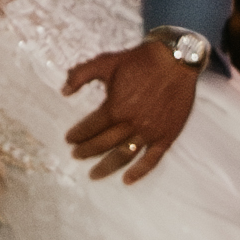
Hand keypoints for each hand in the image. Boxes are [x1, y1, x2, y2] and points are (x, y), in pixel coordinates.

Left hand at [63, 38, 201, 182]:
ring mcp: (149, 133)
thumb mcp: (106, 62)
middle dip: (87, 151)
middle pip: (103, 144)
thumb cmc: (140, 60)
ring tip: (94, 174)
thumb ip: (81, 75)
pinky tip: (127, 179)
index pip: (90, 127)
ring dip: (106, 167)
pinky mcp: (166, 136)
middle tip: (76, 155)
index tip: (69, 139)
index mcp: (115, 108)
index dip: (77, 134)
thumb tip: (63, 90)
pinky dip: (139, 172)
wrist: (176, 59)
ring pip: (123, 156)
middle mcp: (130, 124)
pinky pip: (151, 159)